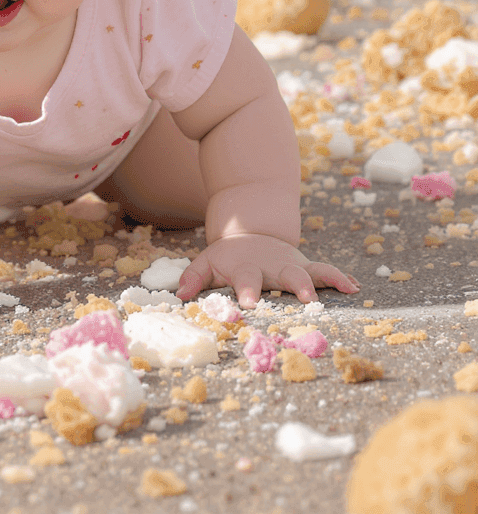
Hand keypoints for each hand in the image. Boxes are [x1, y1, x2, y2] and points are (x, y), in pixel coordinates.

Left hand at [175, 233, 359, 308]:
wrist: (250, 231)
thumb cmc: (227, 256)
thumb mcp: (206, 262)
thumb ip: (192, 277)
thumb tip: (179, 295)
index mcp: (246, 267)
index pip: (245, 280)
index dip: (247, 291)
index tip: (249, 304)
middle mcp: (272, 266)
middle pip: (285, 275)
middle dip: (296, 286)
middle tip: (306, 299)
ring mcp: (292, 265)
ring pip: (311, 271)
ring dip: (326, 280)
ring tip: (346, 289)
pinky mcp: (307, 267)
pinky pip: (326, 272)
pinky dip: (341, 278)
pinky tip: (356, 287)